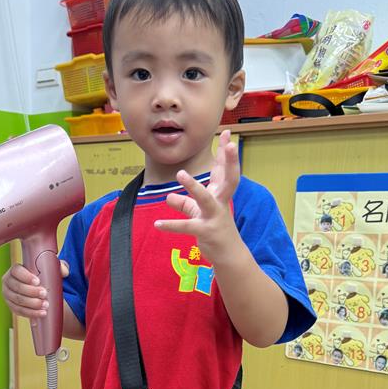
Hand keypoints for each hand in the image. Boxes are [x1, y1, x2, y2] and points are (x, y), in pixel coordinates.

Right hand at [1, 260, 68, 319]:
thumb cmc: (42, 276)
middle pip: (17, 287)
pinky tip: (41, 313)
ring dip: (32, 304)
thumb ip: (59, 267)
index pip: (16, 271)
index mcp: (15, 270)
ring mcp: (8, 295)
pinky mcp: (12, 306)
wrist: (37, 290)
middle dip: (31, 292)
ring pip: (18, 300)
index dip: (26, 276)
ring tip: (45, 305)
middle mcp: (8, 282)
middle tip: (45, 294)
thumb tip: (64, 271)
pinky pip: (20, 311)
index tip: (38, 281)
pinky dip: (31, 313)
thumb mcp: (51, 269)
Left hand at [154, 129, 241, 263]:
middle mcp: (221, 203)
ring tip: (180, 174)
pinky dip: (171, 225)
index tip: (225, 133)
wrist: (229, 256)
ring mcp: (214, 217)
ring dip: (193, 186)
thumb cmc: (215, 230)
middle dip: (230, 161)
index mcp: (221, 195)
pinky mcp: (206, 232)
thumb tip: (169, 198)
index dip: (225, 153)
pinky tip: (157, 224)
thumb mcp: (199, 214)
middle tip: (230, 144)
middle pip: (230, 179)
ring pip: (205, 199)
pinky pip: (187, 227)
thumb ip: (184, 204)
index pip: (223, 170)